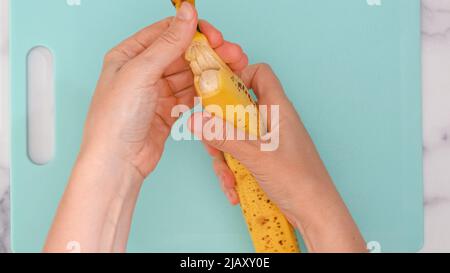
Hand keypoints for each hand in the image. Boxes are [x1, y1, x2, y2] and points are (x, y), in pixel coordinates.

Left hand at [45, 2, 249, 251]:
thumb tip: (187, 12)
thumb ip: (167, 43)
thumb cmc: (115, 119)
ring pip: (189, 74)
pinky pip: (190, 94)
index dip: (192, 30)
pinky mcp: (168, 110)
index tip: (215, 36)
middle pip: (182, 53)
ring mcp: (156, 91)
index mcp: (129, 55)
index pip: (166, 32)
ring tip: (232, 71)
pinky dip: (204, 91)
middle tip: (231, 54)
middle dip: (207, 52)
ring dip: (210, 72)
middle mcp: (143, 70)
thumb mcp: (140, 73)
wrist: (117, 163)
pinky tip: (218, 90)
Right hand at [189, 64, 366, 251]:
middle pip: (237, 108)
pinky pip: (240, 156)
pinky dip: (233, 172)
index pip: (259, 74)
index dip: (237, 77)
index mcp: (278, 109)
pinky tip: (234, 190)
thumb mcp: (257, 156)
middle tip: (213, 147)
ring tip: (228, 180)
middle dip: (220, 129)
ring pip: (234, 136)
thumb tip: (196, 119)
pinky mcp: (264, 160)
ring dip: (224, 158)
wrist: (317, 215)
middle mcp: (272, 121)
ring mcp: (267, 142)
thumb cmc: (299, 182)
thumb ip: (225, 136)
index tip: (215, 95)